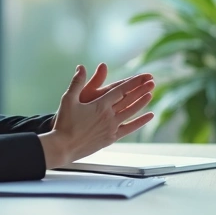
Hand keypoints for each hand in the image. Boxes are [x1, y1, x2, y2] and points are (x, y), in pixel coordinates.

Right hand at [39, 64, 155, 169]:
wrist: (63, 147)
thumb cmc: (63, 123)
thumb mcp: (68, 99)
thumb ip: (77, 82)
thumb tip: (82, 67)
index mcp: (100, 105)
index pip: (121, 90)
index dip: (133, 82)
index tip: (143, 76)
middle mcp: (108, 115)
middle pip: (129, 100)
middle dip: (141, 90)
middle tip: (152, 82)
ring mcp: (111, 127)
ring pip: (131, 113)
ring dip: (141, 103)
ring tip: (150, 94)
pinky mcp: (111, 138)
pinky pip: (129, 129)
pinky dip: (140, 122)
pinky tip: (149, 116)